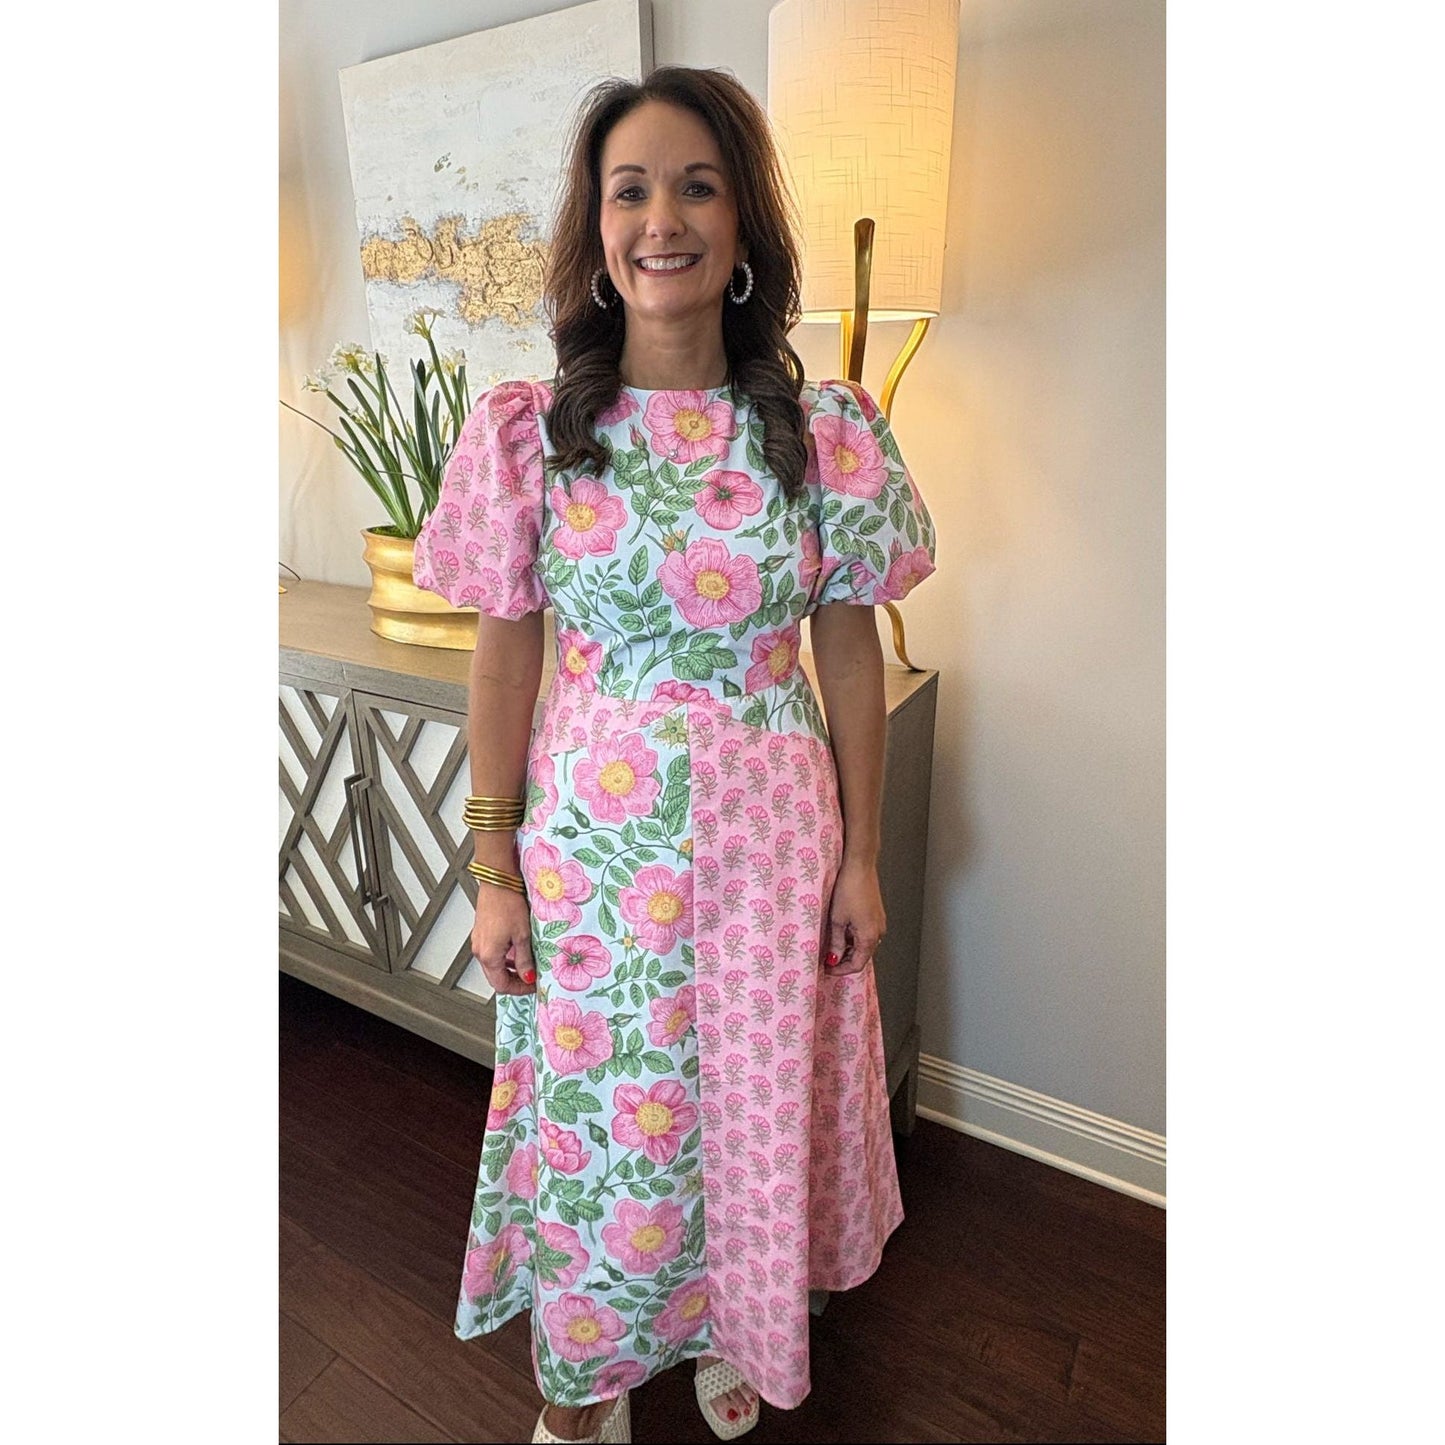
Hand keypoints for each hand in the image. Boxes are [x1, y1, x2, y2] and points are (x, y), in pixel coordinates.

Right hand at [472, 885, 536, 995]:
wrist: (498, 881)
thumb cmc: (508, 903)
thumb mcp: (522, 935)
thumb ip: (525, 959)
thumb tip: (528, 976)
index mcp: (489, 955)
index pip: (502, 985)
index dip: (519, 989)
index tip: (533, 985)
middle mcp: (480, 950)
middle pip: (496, 978)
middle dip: (514, 981)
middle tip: (532, 978)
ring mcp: (479, 941)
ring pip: (493, 966)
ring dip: (510, 969)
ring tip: (528, 964)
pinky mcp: (481, 933)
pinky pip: (492, 953)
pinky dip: (504, 958)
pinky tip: (517, 951)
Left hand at [821, 856, 885, 976]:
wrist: (859, 866)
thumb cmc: (849, 889)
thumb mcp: (837, 920)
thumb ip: (836, 942)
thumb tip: (833, 958)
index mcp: (870, 937)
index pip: (857, 965)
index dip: (840, 970)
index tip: (826, 969)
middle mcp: (878, 932)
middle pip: (862, 956)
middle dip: (844, 960)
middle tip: (826, 960)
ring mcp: (878, 923)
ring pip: (863, 945)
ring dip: (848, 949)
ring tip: (830, 947)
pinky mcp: (875, 914)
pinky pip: (865, 933)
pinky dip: (853, 938)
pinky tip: (840, 933)